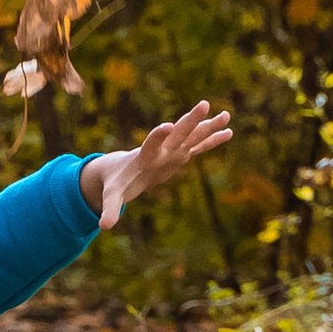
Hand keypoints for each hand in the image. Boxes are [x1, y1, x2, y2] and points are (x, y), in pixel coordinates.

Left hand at [83, 101, 233, 229]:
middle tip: (204, 104)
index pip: (151, 143)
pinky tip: (229, 132)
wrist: (121, 171)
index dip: (158, 135)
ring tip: (226, 114)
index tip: (168, 126)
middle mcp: (161, 149)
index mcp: (144, 156)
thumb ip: (110, 208)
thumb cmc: (116, 183)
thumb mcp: (112, 196)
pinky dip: (212, 140)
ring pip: (193, 135)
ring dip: (208, 126)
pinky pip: (199, 146)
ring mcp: (172, 150)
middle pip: (178, 132)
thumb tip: (103, 227)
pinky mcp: (180, 155)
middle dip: (190, 120)